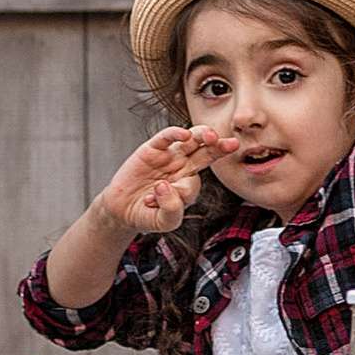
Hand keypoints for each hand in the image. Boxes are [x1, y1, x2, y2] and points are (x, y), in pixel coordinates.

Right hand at [93, 125, 231, 242]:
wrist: (121, 210)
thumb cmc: (146, 215)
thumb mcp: (163, 222)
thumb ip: (172, 209)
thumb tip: (166, 185)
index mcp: (188, 184)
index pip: (195, 181)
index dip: (182, 191)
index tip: (162, 201)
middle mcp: (182, 167)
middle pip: (206, 153)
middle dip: (221, 148)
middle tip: (232, 145)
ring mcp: (168, 156)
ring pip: (191, 140)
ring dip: (204, 135)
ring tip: (211, 137)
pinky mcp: (152, 149)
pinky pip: (166, 137)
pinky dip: (175, 133)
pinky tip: (183, 134)